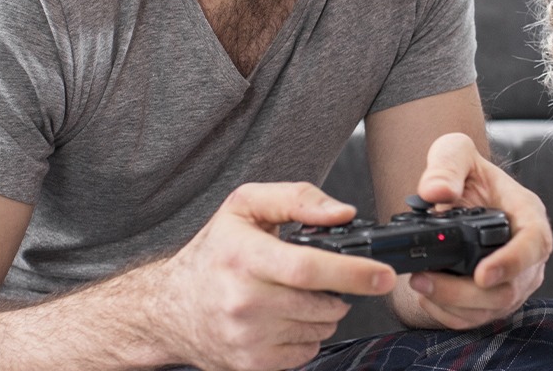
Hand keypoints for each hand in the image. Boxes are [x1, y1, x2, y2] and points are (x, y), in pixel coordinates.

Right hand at [152, 183, 396, 370]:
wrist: (169, 308)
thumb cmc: (213, 255)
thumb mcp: (245, 207)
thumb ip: (296, 198)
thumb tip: (342, 214)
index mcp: (243, 257)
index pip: (308, 268)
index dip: (354, 272)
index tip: (383, 274)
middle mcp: (243, 300)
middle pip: (322, 303)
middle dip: (339, 291)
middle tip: (323, 278)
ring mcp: (247, 338)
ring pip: (320, 327)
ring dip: (324, 312)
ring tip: (294, 295)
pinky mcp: (252, 364)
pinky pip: (306, 351)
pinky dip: (307, 335)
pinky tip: (283, 319)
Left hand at [402, 132, 552, 329]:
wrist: (461, 194)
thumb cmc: (466, 174)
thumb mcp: (455, 152)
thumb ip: (446, 165)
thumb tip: (436, 191)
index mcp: (528, 215)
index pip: (533, 244)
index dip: (511, 263)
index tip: (482, 274)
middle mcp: (528, 255)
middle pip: (507, 289)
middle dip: (462, 291)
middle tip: (424, 279)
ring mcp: (514, 281)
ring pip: (490, 309)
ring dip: (451, 304)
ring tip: (419, 284)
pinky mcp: (494, 298)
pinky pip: (476, 319)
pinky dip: (448, 314)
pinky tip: (427, 296)